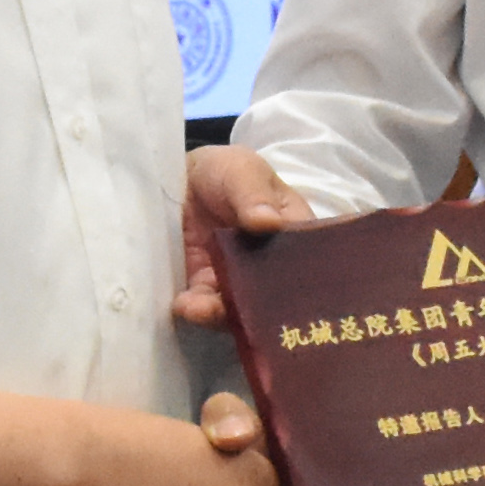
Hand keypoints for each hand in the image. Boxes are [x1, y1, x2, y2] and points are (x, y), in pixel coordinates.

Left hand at [177, 139, 312, 324]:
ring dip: (223, 314)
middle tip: (245, 312)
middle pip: (275, 298)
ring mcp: (237, 282)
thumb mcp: (242, 170)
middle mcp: (269, 268)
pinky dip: (197, 310)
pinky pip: (205, 306)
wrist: (177, 179)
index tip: (290, 294)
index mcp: (292, 236)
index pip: (307, 265)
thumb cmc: (223, 171)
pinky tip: (185, 305)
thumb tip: (269, 222)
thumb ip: (254, 194)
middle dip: (261, 312)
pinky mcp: (204, 288)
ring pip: (241, 309)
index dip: (302, 283)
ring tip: (202, 309)